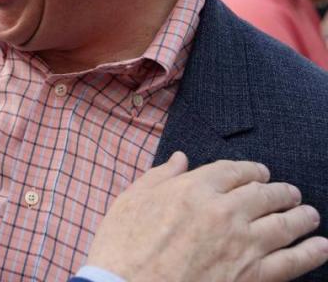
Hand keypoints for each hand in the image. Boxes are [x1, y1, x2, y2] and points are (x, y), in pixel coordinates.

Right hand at [85, 152, 327, 281]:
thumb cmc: (123, 246)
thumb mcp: (131, 200)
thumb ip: (159, 176)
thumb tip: (179, 159)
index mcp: (194, 189)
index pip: (234, 170)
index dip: (251, 170)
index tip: (258, 173)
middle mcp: (224, 211)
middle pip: (265, 193)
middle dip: (281, 190)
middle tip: (289, 192)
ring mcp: (243, 244)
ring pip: (285, 223)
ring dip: (302, 215)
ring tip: (309, 214)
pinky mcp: (253, 275)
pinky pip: (293, 261)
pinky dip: (312, 252)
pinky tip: (320, 246)